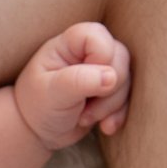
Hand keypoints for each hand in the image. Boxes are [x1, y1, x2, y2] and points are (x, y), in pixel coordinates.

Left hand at [13, 21, 132, 149]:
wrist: (38, 130)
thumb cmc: (37, 106)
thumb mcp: (52, 93)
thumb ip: (79, 81)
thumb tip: (111, 77)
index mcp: (70, 44)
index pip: (99, 37)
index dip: (100, 59)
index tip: (81, 82)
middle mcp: (89, 52)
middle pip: (120, 58)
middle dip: (107, 90)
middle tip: (82, 109)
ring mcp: (103, 70)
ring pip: (126, 80)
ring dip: (109, 106)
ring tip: (83, 118)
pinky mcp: (111, 88)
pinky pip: (129, 97)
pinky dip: (118, 114)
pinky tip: (104, 127)